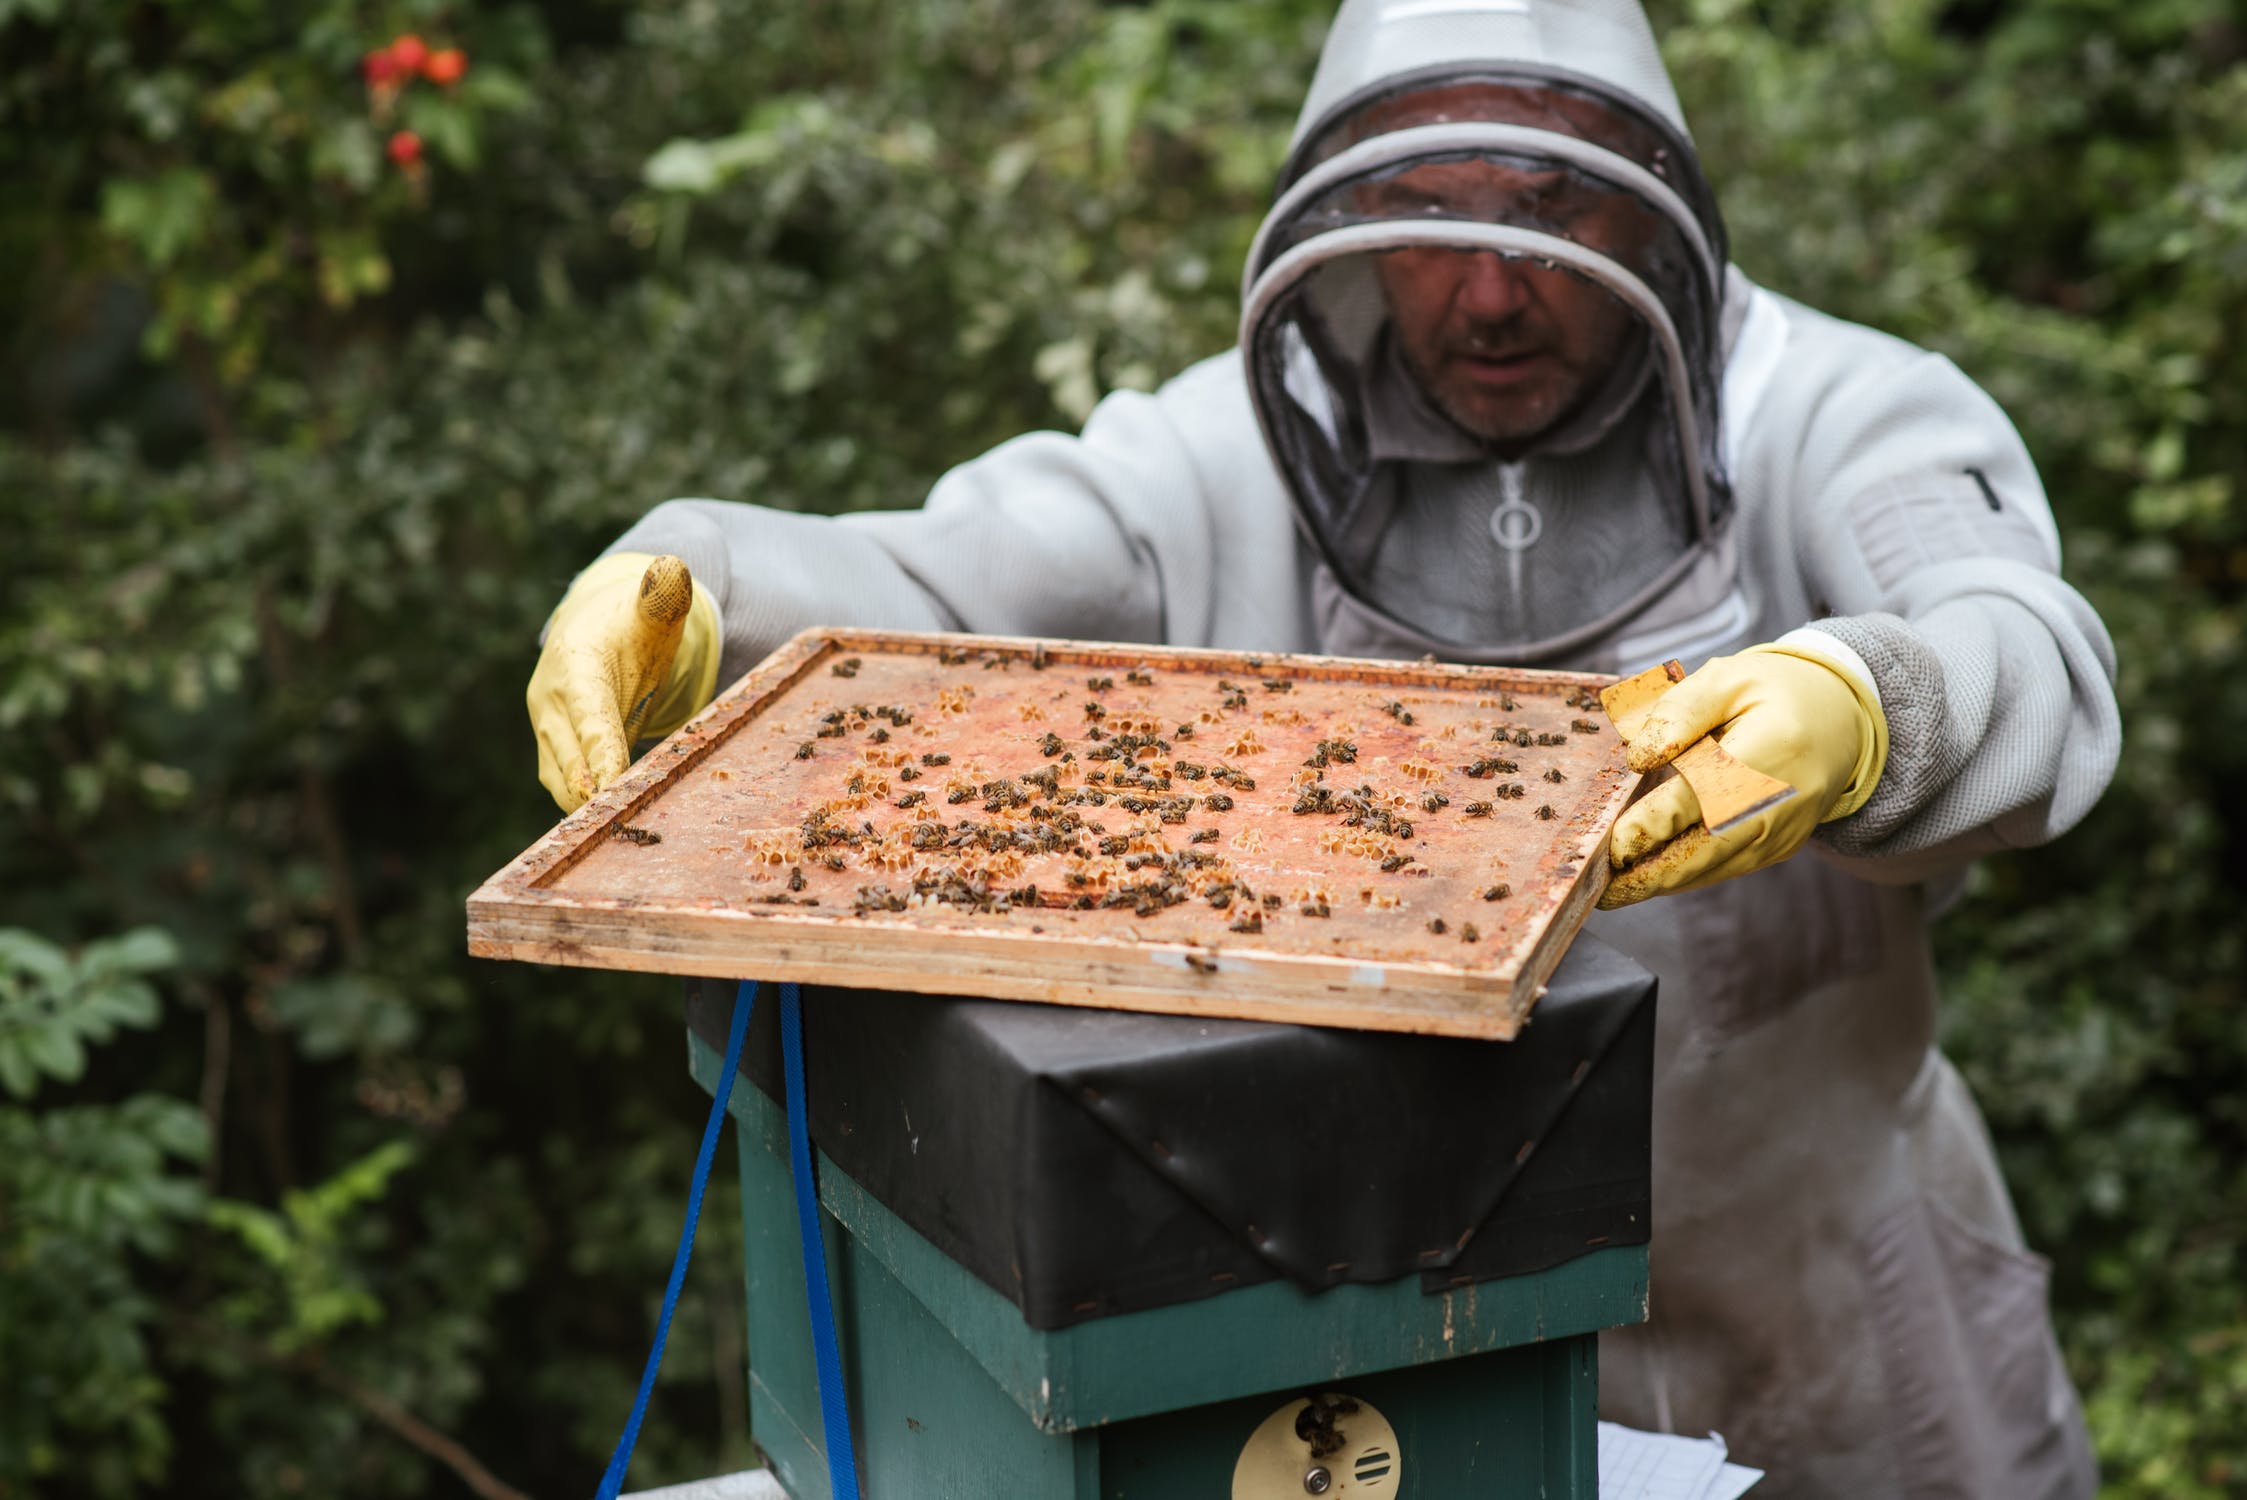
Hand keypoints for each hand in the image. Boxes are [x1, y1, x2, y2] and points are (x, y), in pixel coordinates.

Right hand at [528, 553, 719, 812]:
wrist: (596, 630)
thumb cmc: (633, 621)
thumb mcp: (654, 605)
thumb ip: (664, 593)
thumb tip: (671, 571)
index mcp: (575, 666)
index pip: (587, 714)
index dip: (599, 750)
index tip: (612, 785)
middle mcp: (551, 702)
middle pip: (568, 760)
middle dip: (594, 793)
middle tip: (627, 824)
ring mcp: (549, 731)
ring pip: (562, 782)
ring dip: (589, 809)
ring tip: (623, 834)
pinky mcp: (558, 754)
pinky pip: (570, 789)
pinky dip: (590, 809)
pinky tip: (618, 828)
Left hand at [1599, 642, 1886, 907]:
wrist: (1843, 721)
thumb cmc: (1774, 692)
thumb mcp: (1729, 679)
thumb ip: (1681, 711)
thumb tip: (1638, 756)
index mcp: (1770, 749)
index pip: (1703, 796)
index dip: (1656, 824)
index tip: (1614, 844)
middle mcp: (1781, 802)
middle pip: (1706, 849)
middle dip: (1648, 873)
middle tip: (1596, 888)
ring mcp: (1782, 832)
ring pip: (1711, 868)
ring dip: (1659, 882)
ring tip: (1607, 891)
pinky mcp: (1778, 848)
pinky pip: (1723, 868)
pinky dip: (1683, 876)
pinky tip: (1643, 879)